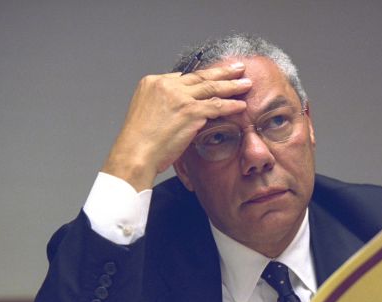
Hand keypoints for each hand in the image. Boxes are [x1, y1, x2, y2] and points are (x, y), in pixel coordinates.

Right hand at [102, 62, 252, 190]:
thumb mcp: (146, 112)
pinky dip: (230, 105)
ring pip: (211, 87)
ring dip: (232, 85)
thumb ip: (163, 104)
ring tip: (246, 83)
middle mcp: (165, 84)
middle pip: (200, 76)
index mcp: (152, 82)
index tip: (215, 77)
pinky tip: (241, 105)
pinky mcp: (189, 111)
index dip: (202, 79)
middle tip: (237, 68)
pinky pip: (216, 106)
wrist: (135, 154)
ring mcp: (179, 96)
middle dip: (222, 72)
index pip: (183, 77)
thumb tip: (179, 107)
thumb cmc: (139, 142)